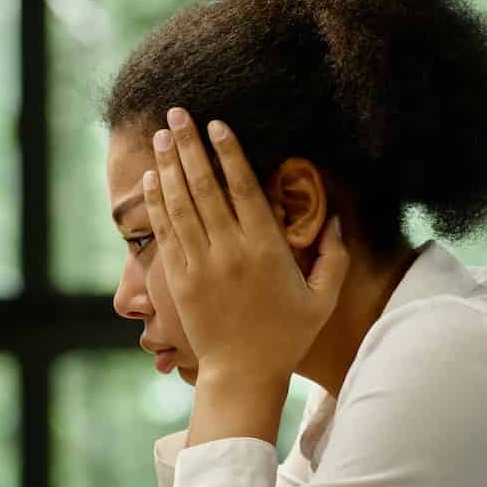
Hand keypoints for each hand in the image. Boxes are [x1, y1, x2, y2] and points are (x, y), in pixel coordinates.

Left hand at [143, 109, 348, 395]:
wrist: (243, 373)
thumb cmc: (287, 336)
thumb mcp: (322, 299)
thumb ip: (334, 257)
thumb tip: (335, 220)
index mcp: (266, 249)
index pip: (244, 187)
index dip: (228, 151)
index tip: (216, 124)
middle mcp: (230, 250)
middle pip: (205, 185)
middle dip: (189, 145)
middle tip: (177, 113)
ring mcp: (200, 264)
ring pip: (180, 203)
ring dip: (169, 165)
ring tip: (161, 134)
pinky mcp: (178, 279)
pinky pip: (165, 231)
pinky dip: (156, 201)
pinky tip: (151, 177)